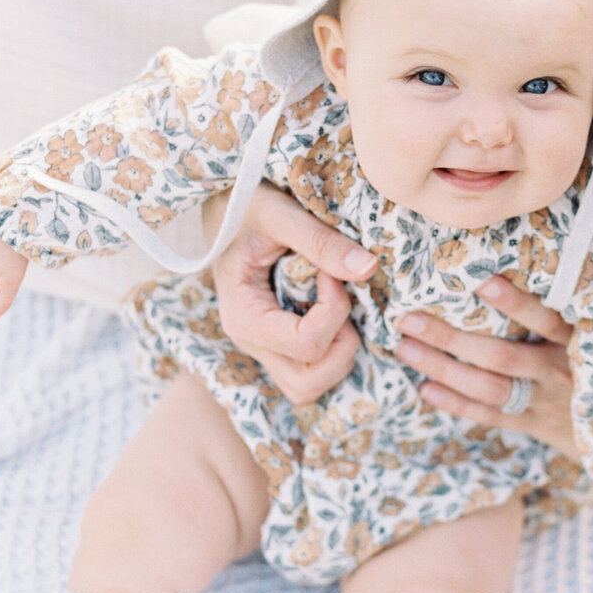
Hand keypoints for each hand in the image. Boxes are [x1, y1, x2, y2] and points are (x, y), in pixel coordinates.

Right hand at [205, 184, 376, 404]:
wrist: (224, 212)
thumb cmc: (245, 207)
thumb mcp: (279, 212)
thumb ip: (320, 240)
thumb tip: (368, 268)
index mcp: (243, 314)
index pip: (305, 343)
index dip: (335, 311)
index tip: (332, 273)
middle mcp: (250, 341)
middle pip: (308, 381)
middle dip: (342, 345)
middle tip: (341, 298)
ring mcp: (263, 349)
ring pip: (310, 386)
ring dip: (339, 355)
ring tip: (339, 309)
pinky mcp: (277, 346)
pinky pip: (311, 373)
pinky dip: (333, 354)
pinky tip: (335, 315)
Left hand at [394, 275, 576, 453]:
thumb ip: (563, 305)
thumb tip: (506, 265)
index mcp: (576, 341)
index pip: (545, 319)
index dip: (515, 304)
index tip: (481, 282)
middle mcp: (559, 371)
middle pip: (500, 356)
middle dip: (451, 338)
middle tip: (409, 319)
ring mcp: (544, 403)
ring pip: (488, 388)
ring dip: (443, 368)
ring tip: (406, 348)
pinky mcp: (533, 425)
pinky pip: (490, 415)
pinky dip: (456, 403)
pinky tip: (425, 388)